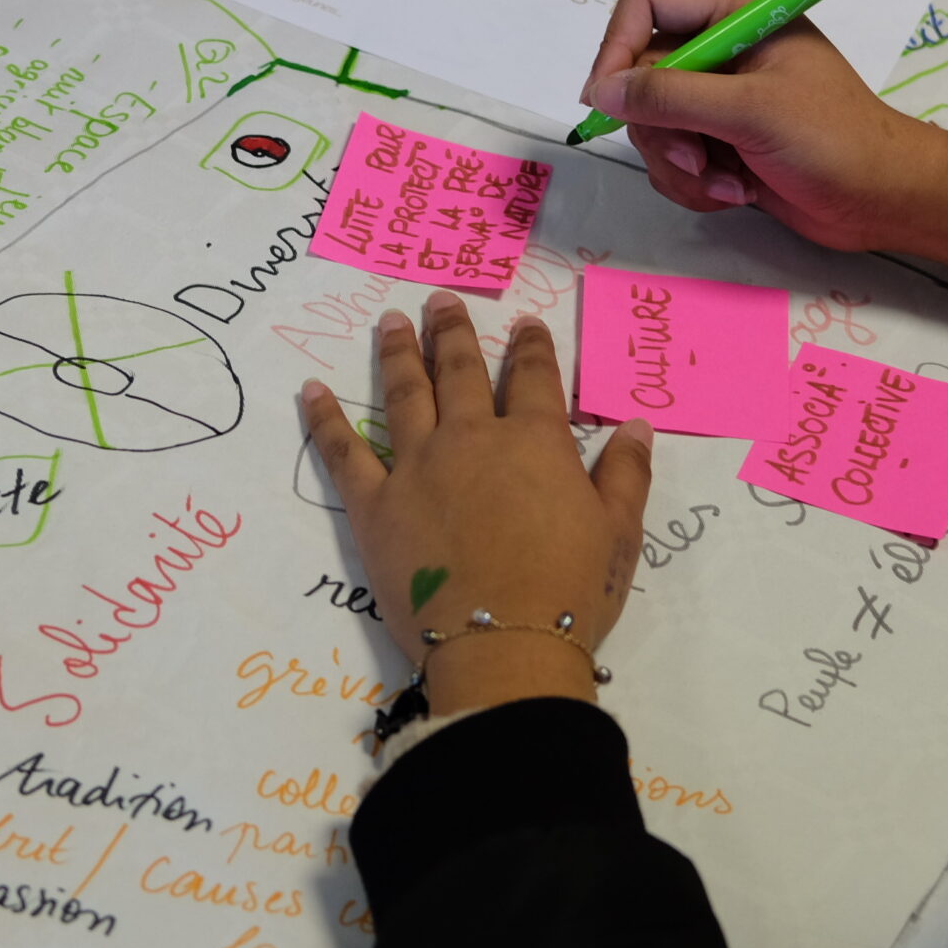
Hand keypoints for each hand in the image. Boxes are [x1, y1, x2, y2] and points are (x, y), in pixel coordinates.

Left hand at [303, 294, 651, 712]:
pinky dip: (325, 419)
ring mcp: (417, 466)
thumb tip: (636, 426)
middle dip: (452, 331)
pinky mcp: (373, 504)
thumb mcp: (618, 532)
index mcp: (534, 441)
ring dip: (397, 354)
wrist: (503, 646)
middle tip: (441, 301)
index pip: (533, 378)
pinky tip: (311, 390)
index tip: (526, 325)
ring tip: (390, 321)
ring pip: (404, 394)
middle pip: (459, 371)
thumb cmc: (569, 591)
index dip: (531, 347)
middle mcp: (471, 439)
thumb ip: (625, 474)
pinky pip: (344, 452)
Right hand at [583, 0, 947, 295]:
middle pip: (641, 73)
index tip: (607, 99)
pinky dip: (695, 183)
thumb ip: (671, 97)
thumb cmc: (834, 141)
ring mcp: (721, 96)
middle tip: (698, 156)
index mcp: (739, 12)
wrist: (884, 201)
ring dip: (681, 164)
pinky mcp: (721, 140)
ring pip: (652, 124)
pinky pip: (672, 156)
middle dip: (663, 128)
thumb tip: (602, 91)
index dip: (617, 46)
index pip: (647, 2)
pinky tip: (737, 192)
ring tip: (728, 183)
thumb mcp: (750, 112)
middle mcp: (724, 47)